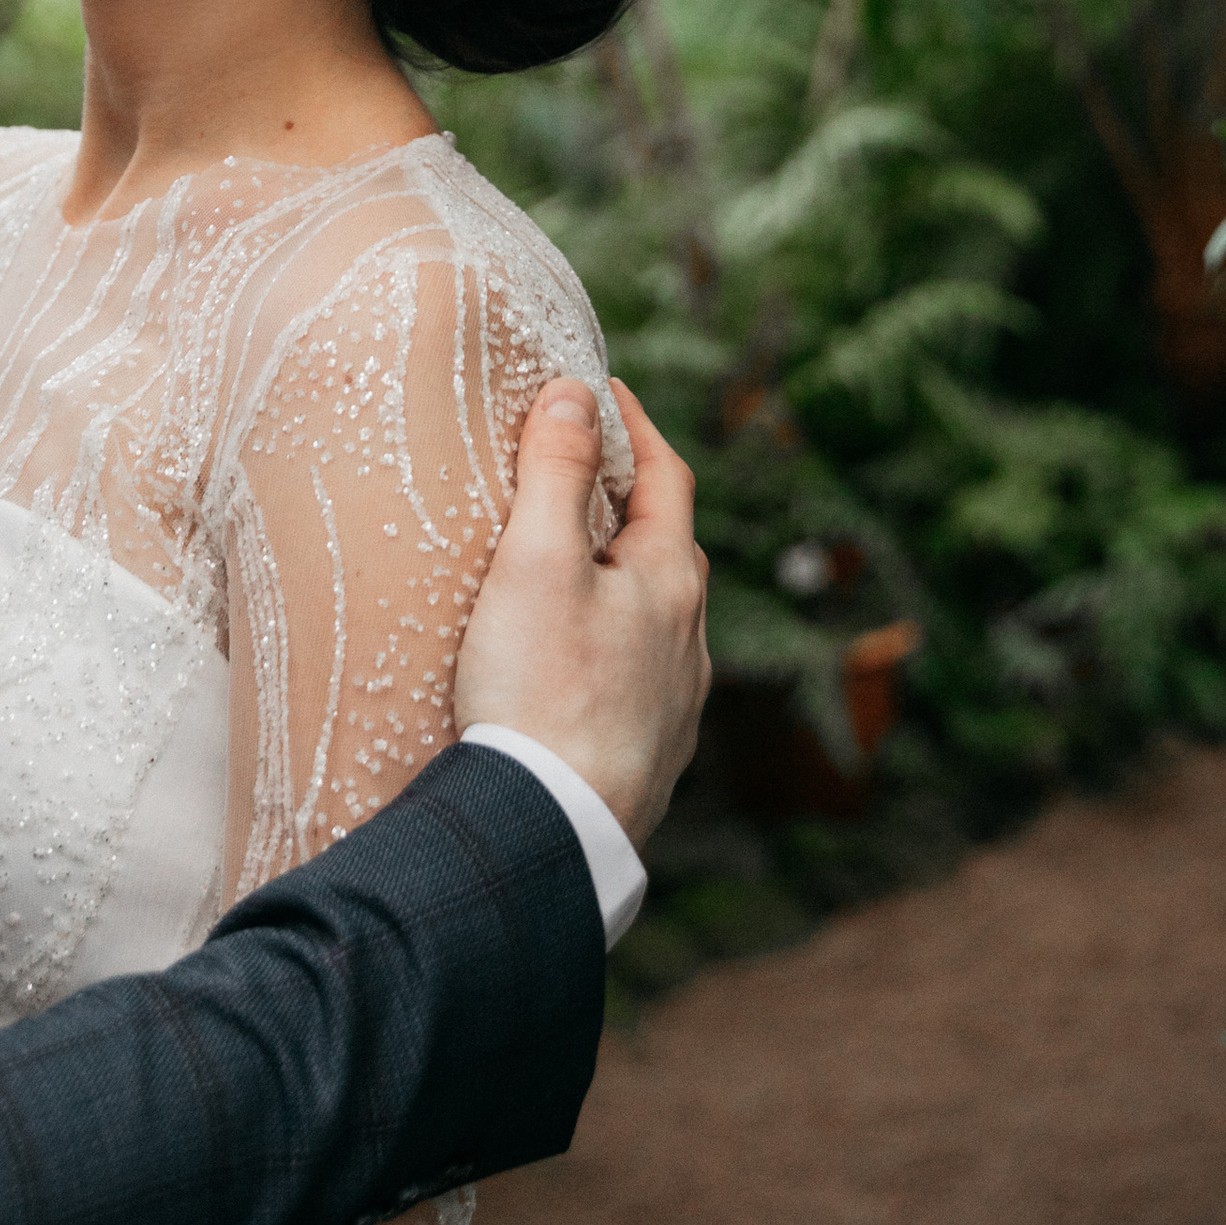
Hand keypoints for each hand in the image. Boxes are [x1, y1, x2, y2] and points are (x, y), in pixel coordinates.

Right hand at [453, 376, 708, 844]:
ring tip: (568, 567)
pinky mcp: (648, 756)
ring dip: (619, 577)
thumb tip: (574, 394)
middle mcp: (689, 641)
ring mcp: (674, 704)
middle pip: (667, 546)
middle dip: (626, 499)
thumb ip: (554, 471)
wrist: (551, 833)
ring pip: (655, 617)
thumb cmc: (541, 692)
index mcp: (671, 582)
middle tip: (578, 469)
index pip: (667, 476)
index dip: (635, 426)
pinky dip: (609, 642)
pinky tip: (574, 662)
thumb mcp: (535, 563)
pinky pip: (637, 676)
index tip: (601, 390)